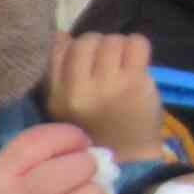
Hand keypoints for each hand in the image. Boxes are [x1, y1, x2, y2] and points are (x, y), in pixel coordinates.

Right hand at [46, 31, 168, 159]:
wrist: (129, 159)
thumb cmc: (95, 130)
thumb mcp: (65, 107)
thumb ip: (60, 73)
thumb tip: (61, 34)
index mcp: (56, 97)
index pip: (57, 49)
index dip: (74, 49)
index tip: (85, 62)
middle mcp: (77, 90)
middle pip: (86, 40)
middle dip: (98, 47)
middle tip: (107, 65)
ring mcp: (106, 85)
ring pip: (111, 39)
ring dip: (120, 48)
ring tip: (122, 66)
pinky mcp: (134, 82)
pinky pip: (136, 42)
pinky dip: (138, 47)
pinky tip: (137, 64)